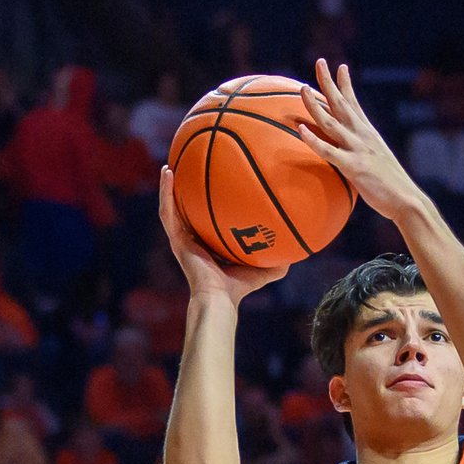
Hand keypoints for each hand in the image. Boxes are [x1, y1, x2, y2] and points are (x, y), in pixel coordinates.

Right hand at [159, 166, 287, 304]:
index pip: (206, 222)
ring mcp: (182, 240)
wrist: (219, 298)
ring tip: (169, 165)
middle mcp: (193, 241)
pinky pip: (167, 212)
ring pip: (171, 208)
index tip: (211, 185)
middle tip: (187, 169)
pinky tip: (168, 172)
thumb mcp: (263, 271)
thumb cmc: (239, 288)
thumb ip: (278, 262)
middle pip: (186, 212)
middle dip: (185, 192)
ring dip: (168, 187)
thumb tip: (297, 256)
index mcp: (208, 246)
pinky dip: (166, 192)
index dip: (207, 205)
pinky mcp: (176, 240)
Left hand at [298, 58, 416, 221]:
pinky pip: (328, 151)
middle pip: (341, 104)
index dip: (346, 84)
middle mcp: (362, 136)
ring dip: (315, 105)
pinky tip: (300, 130)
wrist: (406, 200)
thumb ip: (365, 156)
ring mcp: (358, 150)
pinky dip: (313, 140)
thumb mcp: (378, 164)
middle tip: (319, 61)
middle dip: (329, 82)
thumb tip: (357, 160)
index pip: (355, 104)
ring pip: (331, 122)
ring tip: (302, 89)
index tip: (340, 67)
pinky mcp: (353, 167)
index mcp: (368, 134)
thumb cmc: (392, 188)